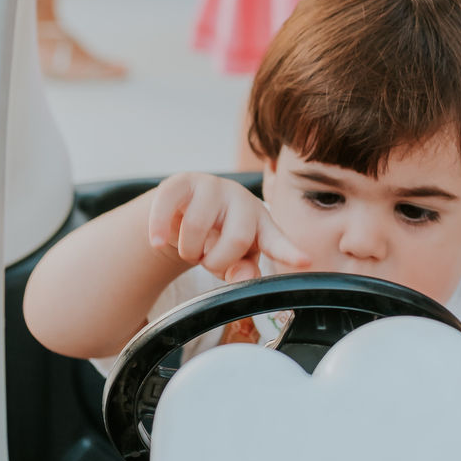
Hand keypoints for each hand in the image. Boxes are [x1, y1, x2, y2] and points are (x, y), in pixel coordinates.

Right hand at [148, 173, 309, 283]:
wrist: (182, 212)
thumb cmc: (215, 238)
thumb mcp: (232, 258)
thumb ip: (241, 270)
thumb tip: (241, 277)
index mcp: (260, 223)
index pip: (277, 241)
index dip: (289, 252)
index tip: (304, 261)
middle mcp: (241, 201)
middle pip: (235, 239)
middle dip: (215, 261)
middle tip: (206, 260)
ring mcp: (213, 188)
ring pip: (199, 226)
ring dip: (188, 249)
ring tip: (190, 247)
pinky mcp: (182, 182)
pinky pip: (168, 205)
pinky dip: (158, 229)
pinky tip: (155, 242)